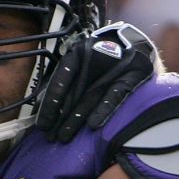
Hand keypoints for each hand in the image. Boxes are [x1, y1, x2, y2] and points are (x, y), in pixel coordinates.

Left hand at [35, 22, 155, 141]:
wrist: (136, 42)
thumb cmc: (104, 56)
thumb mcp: (83, 63)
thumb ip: (65, 82)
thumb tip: (42, 105)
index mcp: (77, 54)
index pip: (60, 79)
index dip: (50, 101)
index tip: (41, 122)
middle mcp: (93, 59)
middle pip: (73, 93)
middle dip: (60, 116)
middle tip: (49, 137)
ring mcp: (113, 67)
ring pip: (90, 97)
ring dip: (76, 118)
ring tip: (64, 137)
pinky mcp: (132, 75)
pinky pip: (115, 94)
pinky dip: (104, 108)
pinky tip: (93, 124)